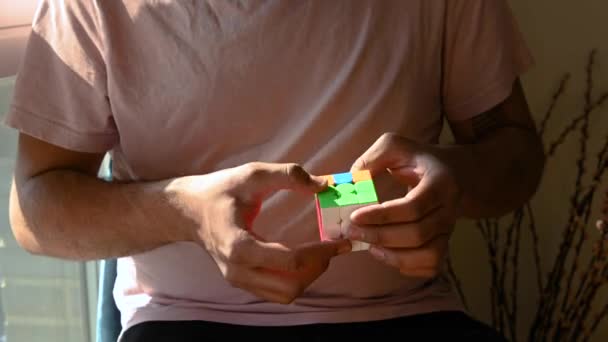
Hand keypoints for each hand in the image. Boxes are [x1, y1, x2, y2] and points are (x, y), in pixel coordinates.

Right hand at [169, 162, 350, 303]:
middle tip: (331, 247)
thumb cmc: (218, 191)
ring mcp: (238, 279)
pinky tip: (304, 259)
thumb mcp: (251, 174)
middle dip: (317, 268)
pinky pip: (275, 292)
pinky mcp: (241, 281)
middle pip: (291, 286)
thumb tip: (323, 185)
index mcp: (239, 246)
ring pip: (285, 294)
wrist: (186, 210)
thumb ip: (287, 175)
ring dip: (308, 277)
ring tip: (320, 253)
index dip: (321, 252)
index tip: (340, 241)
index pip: (290, 260)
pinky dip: (295, 280)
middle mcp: (238, 270)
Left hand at [347, 133, 462, 278]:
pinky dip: (408, 266)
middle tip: (352, 232)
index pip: (413, 206)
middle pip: (418, 234)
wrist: (457, 173)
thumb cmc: (419, 159)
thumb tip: (352, 181)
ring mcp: (449, 229)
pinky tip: (387, 254)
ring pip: (428, 254)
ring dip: (394, 256)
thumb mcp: (397, 146)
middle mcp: (449, 209)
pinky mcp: (445, 243)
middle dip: (381, 236)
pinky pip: (432, 265)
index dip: (382, 215)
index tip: (355, 216)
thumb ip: (373, 158)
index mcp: (439, 182)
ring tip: (369, 246)